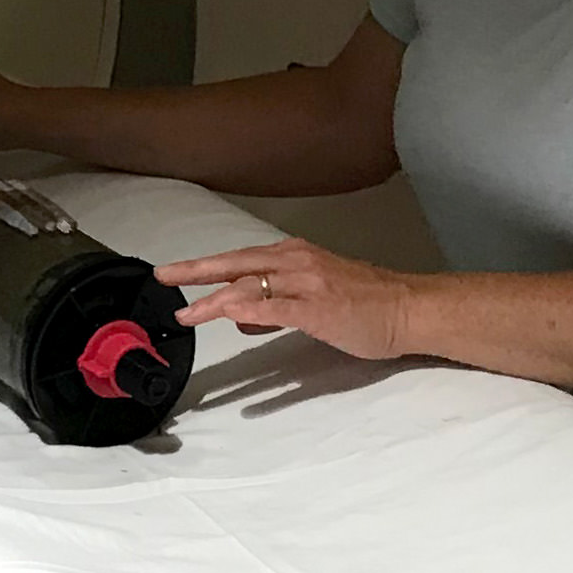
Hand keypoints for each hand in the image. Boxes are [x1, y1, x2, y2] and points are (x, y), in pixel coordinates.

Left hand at [154, 238, 419, 360]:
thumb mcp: (313, 298)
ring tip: (186, 315)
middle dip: (196, 271)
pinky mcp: (317, 308)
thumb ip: (274, 305)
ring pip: (250, 285)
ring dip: (213, 300)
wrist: (408, 308)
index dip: (206, 267)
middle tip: (164, 276)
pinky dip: (246, 311)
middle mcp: (296, 262)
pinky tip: (226, 315)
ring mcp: (306, 283)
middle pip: (235, 263)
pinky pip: (274, 308)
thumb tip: (239, 315)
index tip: (175, 274)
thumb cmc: (366, 304)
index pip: (240, 259)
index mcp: (295, 256)